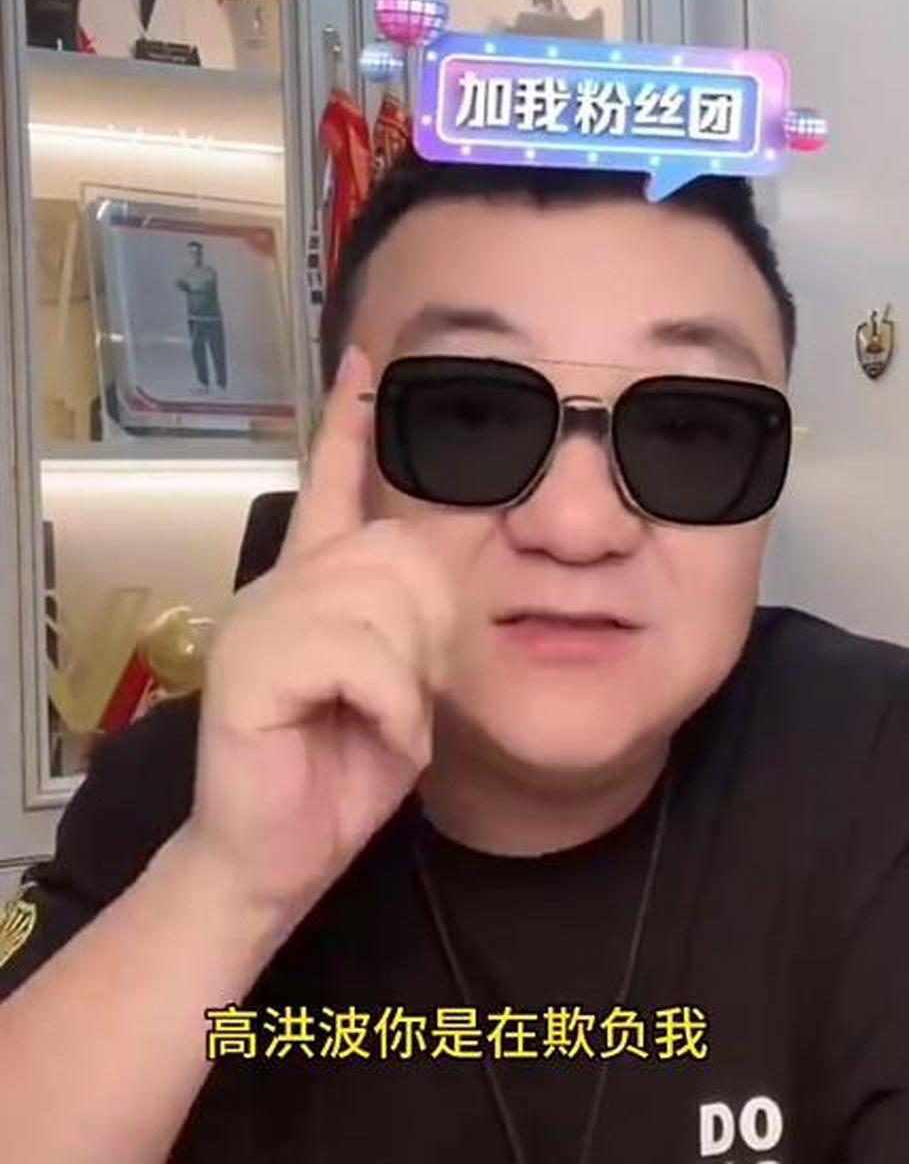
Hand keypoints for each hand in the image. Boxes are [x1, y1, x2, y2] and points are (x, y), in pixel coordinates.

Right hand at [189, 345, 455, 940]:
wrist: (276, 851)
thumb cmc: (341, 763)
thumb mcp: (402, 678)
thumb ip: (418, 612)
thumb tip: (467, 533)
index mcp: (312, 580)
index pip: (330, 479)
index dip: (348, 421)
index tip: (365, 360)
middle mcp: (280, 582)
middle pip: (395, 550)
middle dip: (429, 628)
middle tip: (410, 694)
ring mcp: (260, 618)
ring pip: (381, 601)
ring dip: (412, 678)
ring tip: (390, 721)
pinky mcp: (250, 664)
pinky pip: (362, 657)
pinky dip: (392, 707)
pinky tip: (376, 734)